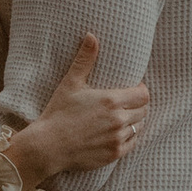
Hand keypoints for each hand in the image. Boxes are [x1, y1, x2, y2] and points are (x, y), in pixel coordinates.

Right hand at [8, 34, 150, 185]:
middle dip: (138, 105)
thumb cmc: (58, 113)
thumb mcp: (71, 83)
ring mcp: (117, 139)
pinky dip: (128, 138)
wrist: (48, 146)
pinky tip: (116, 133)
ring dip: (134, 121)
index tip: (134, 89)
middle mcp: (118, 120)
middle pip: (144, 111)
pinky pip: (131, 144)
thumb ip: (85, 59)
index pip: (143, 95)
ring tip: (122, 117)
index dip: (141, 91)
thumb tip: (91, 36)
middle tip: (128, 103)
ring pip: (139, 128)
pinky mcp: (114, 154)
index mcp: (111, 101)